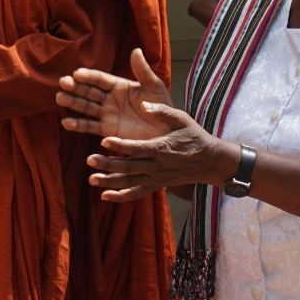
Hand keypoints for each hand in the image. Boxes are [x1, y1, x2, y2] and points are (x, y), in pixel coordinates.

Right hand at [57, 48, 174, 140]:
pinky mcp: (106, 130)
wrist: (166, 132)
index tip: (77, 73)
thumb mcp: (154, 87)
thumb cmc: (162, 107)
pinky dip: (78, 125)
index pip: (100, 79)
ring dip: (72, 102)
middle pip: (88, 91)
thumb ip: (143, 71)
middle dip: (75, 87)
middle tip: (63, 82)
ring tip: (60, 98)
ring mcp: (106, 114)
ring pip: (85, 107)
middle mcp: (109, 99)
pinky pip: (89, 126)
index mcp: (119, 86)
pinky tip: (66, 122)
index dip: (89, 76)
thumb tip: (136, 50)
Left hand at [83, 104, 233, 201]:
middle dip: (109, 164)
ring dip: (110, 182)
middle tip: (90, 160)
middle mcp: (157, 165)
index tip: (104, 140)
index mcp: (162, 147)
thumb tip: (143, 103)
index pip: (138, 148)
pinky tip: (105, 196)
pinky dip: (122, 196)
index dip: (121, 146)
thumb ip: (162, 111)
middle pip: (130, 167)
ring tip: (91, 179)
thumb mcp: (182, 119)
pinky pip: (137, 193)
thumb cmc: (194, 136)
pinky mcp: (157, 185)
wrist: (209, 161)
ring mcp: (156, 178)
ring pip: (130, 182)